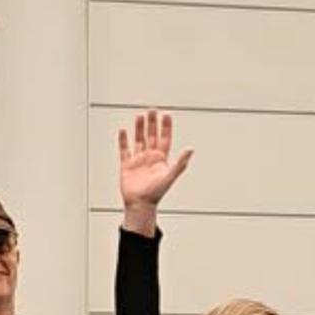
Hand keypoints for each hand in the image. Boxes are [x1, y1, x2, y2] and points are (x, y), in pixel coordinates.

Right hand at [118, 111, 192, 234]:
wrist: (140, 204)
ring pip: (139, 140)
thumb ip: (180, 162)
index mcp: (161, 159)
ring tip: (139, 116)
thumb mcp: (170, 176)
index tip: (166, 115)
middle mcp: (150, 157)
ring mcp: (138, 160)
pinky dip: (123, 140)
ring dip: (139, 128)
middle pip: (151, 136)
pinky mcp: (127, 165)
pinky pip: (124, 150)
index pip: (164, 138)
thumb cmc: (156, 194)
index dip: (166, 127)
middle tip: (152, 110)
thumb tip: (191, 149)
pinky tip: (123, 131)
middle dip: (152, 123)